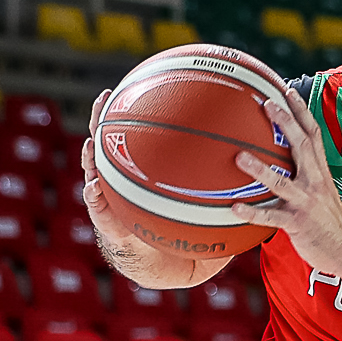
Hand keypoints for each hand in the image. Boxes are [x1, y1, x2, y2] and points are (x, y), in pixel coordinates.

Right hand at [79, 91, 218, 290]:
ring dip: (89, 156)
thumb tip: (252, 151)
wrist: (162, 259)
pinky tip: (93, 188)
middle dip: (103, 118)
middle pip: (110, 140)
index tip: (140, 81)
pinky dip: (93, 197)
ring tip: (89, 143)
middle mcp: (124, 175)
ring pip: (94, 169)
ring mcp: (111, 195)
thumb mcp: (204, 198)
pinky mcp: (106, 220)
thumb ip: (219, 177)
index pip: (140, 131)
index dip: (139, 107)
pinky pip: (97, 208)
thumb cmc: (183, 224)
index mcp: (145, 164)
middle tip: (104, 97)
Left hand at [230, 82, 341, 284]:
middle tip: (266, 104)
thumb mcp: (321, 191)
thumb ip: (304, 173)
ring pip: (282, 182)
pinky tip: (234, 207)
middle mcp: (314, 182)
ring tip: (239, 156)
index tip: (286, 90)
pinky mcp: (297, 224)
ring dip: (260, 169)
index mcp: (320, 171)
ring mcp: (306, 202)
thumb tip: (281, 160)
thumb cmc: (328, 221)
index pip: (312, 134)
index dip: (301, 111)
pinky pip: (271, 217)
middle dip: (285, 123)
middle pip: (301, 146)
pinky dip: (252, 212)